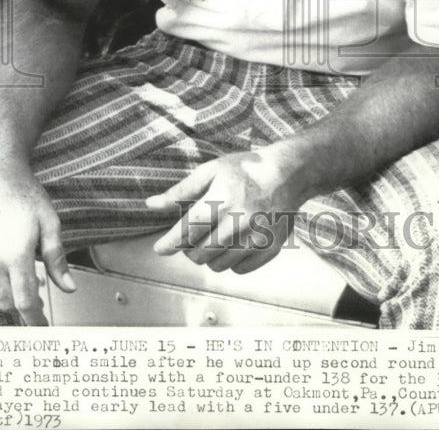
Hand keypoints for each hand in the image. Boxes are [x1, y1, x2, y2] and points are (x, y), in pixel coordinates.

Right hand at [0, 169, 75, 324]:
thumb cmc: (26, 195)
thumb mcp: (50, 224)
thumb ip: (57, 259)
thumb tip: (68, 287)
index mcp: (18, 256)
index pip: (25, 302)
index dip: (34, 319)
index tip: (41, 327)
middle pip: (6, 303)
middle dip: (22, 309)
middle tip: (35, 304)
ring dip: (3, 301)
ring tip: (17, 291)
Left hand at [145, 148, 303, 274]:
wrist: (287, 173)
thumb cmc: (245, 169)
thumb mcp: (211, 171)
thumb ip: (181, 191)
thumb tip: (151, 204)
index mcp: (221, 200)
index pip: (188, 230)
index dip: (170, 243)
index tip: (160, 249)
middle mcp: (239, 222)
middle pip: (200, 253)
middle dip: (189, 249)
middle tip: (191, 238)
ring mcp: (257, 237)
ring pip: (218, 265)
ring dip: (208, 257)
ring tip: (211, 240)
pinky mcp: (270, 248)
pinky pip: (240, 269)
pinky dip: (230, 262)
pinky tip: (231, 245)